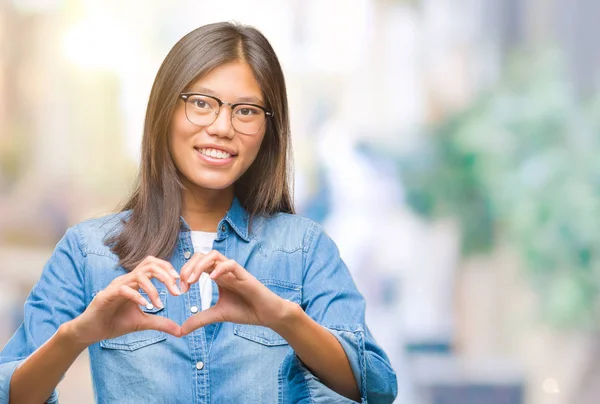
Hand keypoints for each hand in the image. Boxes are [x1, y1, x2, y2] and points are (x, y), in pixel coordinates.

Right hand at [67, 256, 182, 345]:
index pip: (152, 264)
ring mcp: (116, 286)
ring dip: (153, 289)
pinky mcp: (106, 296)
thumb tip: (180, 331)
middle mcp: (126, 280)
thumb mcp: (143, 323)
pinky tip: (146, 306)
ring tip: (159, 304)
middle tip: (176, 293)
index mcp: (135, 282)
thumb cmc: (114, 322)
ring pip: (138, 275)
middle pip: (149, 265)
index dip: (168, 269)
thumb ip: (161, 323)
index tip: (179, 283)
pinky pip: (124, 290)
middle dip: (166, 276)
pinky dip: (137, 296)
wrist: (91, 332)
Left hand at [179, 251, 297, 335]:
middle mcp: (224, 270)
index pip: (196, 264)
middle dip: (188, 267)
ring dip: (200, 265)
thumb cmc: (245, 310)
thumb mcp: (217, 315)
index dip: (185, 273)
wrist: (266, 315)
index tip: (181, 290)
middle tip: (184, 284)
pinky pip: (231, 264)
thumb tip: (180, 331)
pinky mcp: (244, 275)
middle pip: (201, 255)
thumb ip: (200, 319)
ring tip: (192, 280)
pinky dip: (220, 268)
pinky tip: (211, 279)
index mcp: (216, 275)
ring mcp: (234, 271)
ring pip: (214, 255)